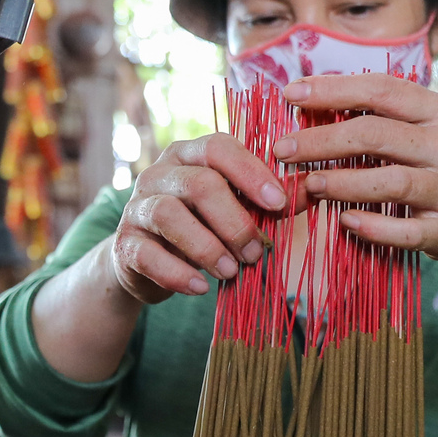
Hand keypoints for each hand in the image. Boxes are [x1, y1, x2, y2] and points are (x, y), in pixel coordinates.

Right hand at [108, 133, 288, 304]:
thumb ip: (268, 200)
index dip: (250, 172)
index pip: (218, 147)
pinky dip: (178, 273)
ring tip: (232, 272)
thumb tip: (313, 190)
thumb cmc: (200, 226)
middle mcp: (158, 173)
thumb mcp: (234, 208)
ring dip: (208, 247)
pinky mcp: (124, 244)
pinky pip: (147, 255)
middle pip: (199, 184)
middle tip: (256, 252)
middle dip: (235, 221)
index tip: (278, 204)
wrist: (147, 261)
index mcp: (189, 154)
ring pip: (169, 215)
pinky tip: (201, 289)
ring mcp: (137, 207)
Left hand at [275, 73, 437, 263]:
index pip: (381, 90)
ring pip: (388, 182)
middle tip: (283, 149)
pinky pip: (405, 230)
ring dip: (339, 183)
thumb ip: (382, 116)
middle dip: (321, 140)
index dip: (332, 90)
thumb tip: (311, 101)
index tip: (290, 94)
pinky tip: (345, 221)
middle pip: (375, 135)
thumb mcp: (428, 130)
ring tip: (307, 184)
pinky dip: (372, 227)